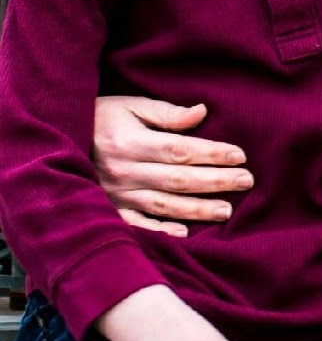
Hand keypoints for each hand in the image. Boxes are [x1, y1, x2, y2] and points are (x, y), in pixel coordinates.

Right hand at [93, 95, 252, 234]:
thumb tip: (201, 112)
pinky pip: (138, 225)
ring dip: (198, 209)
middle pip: (179, 179)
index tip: (240, 156)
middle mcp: (124, 171)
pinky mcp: (109, 211)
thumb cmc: (101, 119)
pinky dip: (160, 231)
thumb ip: (166, 113)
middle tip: (247, 182)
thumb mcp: (130, 106)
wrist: (55, 143)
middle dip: (216, 182)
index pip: (180, 150)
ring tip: (227, 210)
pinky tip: (185, 233)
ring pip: (164, 205)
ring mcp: (116, 194)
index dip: (212, 154)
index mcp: (131, 142)